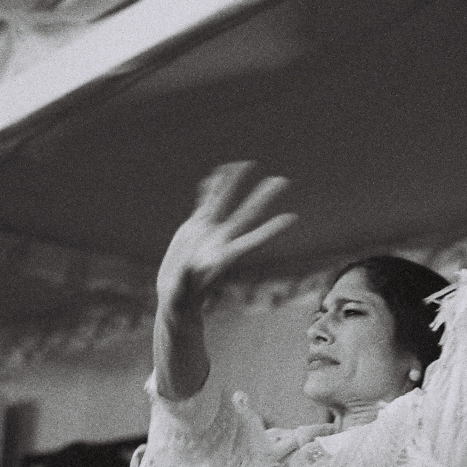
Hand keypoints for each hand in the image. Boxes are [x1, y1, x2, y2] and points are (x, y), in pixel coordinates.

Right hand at [157, 162, 297, 312]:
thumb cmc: (179, 301)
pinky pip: (205, 204)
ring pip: (225, 201)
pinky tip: (215, 176)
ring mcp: (208, 232)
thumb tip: (179, 276)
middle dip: (264, 197)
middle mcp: (220, 241)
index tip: (291, 219)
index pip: (253, 240)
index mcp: (222, 257)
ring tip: (246, 164)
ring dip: (235, 184)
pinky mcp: (194, 228)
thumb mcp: (179, 294)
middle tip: (283, 181)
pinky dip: (210, 189)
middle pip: (247, 214)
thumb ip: (180, 285)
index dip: (271, 230)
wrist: (175, 297)